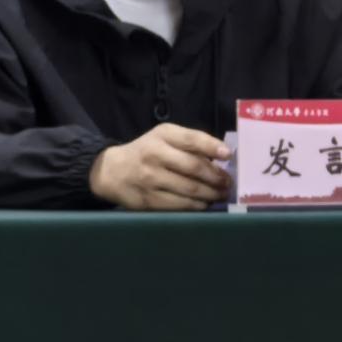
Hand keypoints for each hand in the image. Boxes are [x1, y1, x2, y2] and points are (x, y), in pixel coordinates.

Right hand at [89, 123, 231, 210]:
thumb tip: (221, 154)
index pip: (191, 139)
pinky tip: (204, 203)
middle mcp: (155, 155)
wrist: (113, 171)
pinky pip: (179, 205)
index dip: (212, 146)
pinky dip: (196, 205)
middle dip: (216, 176)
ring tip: (221, 194)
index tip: (228, 155)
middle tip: (228, 182)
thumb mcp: (163, 137)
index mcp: (162, 136)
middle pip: (193, 167)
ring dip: (210, 194)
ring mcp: (151, 179)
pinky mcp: (149, 200)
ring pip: (189, 189)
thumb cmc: (146, 151)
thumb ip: (189, 142)